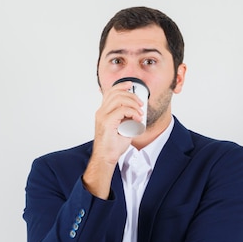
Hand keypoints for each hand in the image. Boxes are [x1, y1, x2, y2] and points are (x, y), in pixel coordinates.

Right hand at [82, 81, 142, 198]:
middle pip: (116, 93)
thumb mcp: (122, 127)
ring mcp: (103, 116)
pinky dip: (132, 112)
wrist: (106, 157)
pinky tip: (137, 119)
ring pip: (119, 99)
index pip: (110, 92)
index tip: (131, 85)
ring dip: (133, 103)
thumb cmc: (113, 145)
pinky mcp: (107, 122)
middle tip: (141, 104)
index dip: (121, 85)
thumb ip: (126, 117)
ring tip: (140, 112)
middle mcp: (101, 112)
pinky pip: (122, 110)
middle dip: (132, 96)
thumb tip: (137, 111)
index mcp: (103, 112)